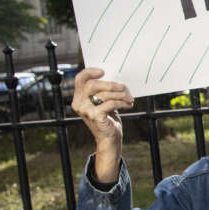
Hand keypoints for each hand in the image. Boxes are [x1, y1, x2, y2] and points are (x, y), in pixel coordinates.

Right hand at [72, 67, 132, 183]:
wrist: (110, 138)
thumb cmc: (108, 119)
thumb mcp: (103, 103)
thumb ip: (103, 91)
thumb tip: (115, 78)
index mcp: (79, 97)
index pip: (80, 79)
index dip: (90, 72)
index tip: (104, 71)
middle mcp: (79, 103)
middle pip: (93, 84)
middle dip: (111, 84)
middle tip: (124, 87)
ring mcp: (86, 110)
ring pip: (104, 94)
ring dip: (121, 94)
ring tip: (129, 98)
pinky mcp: (95, 116)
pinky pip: (110, 103)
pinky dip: (122, 102)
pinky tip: (129, 105)